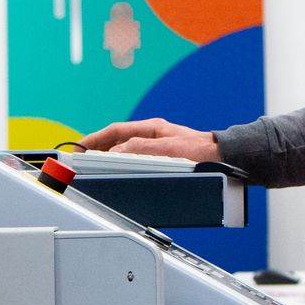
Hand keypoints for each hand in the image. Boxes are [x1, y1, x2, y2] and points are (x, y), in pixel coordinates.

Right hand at [78, 118, 221, 162]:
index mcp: (152, 129)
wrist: (225, 160)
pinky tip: (121, 176)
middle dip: (98, 149)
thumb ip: (139, 149)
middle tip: (81, 159)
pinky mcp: (165, 160)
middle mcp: (154, 136)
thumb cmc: (202, 152)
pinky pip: (137, 162)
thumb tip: (116, 151)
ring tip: (95, 169)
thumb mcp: (167, 150)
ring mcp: (159, 148)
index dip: (94, 140)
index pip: (115, 131)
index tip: (79, 148)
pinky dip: (124, 167)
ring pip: (126, 152)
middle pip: (118, 141)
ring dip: (110, 159)